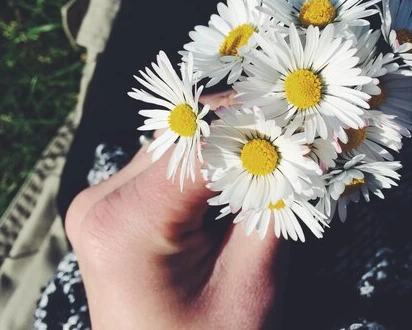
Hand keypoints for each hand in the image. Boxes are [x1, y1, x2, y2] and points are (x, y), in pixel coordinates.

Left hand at [65, 91, 286, 328]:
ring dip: (230, 142)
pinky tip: (243, 169)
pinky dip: (211, 160)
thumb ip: (274, 207)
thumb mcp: (250, 284)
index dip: (262, 130)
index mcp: (126, 225)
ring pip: (179, 142)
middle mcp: (102, 202)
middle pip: (188, 136)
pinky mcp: (115, 205)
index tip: (308, 127)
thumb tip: (302, 147)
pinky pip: (169, 163)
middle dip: (248, 130)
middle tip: (299, 134)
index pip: (204, 148)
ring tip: (276, 152)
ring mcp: (103, 201)